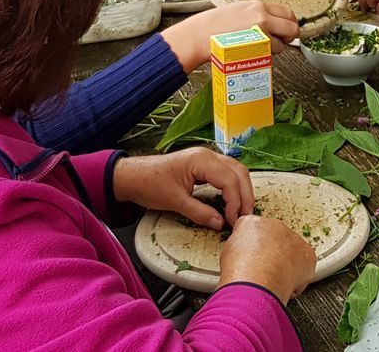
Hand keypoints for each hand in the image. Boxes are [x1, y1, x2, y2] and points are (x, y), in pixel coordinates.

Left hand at [113, 148, 253, 228]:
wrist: (132, 176)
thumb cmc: (149, 184)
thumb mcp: (175, 202)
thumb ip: (199, 213)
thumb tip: (220, 223)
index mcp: (201, 160)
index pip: (230, 180)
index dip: (236, 202)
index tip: (233, 220)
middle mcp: (208, 155)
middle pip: (239, 172)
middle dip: (245, 195)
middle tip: (246, 217)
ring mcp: (206, 158)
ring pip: (235, 171)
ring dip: (242, 190)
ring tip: (242, 211)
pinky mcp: (203, 165)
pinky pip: (226, 173)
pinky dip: (233, 186)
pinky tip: (232, 200)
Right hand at [160, 0, 297, 70]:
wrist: (198, 36)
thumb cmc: (212, 26)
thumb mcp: (236, 11)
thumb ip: (255, 15)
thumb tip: (270, 23)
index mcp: (256, 6)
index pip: (286, 12)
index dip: (289, 23)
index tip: (286, 29)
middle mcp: (262, 16)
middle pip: (292, 27)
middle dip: (290, 36)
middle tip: (282, 41)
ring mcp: (261, 32)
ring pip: (282, 43)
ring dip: (276, 48)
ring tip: (259, 49)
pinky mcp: (257, 47)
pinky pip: (271, 54)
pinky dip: (266, 56)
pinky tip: (253, 53)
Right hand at [220, 214, 316, 302]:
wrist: (256, 280)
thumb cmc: (239, 271)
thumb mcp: (227, 253)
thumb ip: (238, 248)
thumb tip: (240, 255)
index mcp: (252, 223)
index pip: (255, 232)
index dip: (254, 250)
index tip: (253, 261)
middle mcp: (274, 226)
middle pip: (275, 240)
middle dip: (272, 256)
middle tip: (264, 273)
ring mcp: (293, 239)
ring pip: (291, 253)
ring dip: (285, 266)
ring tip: (274, 281)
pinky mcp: (307, 254)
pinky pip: (304, 267)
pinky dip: (298, 279)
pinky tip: (286, 286)